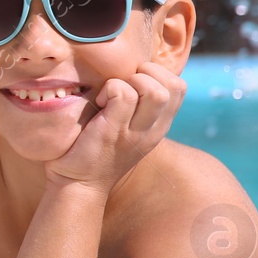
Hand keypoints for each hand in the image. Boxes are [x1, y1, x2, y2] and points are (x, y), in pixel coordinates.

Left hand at [44, 62, 185, 192]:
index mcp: (159, 126)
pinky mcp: (113, 132)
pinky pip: (122, 93)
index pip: (179, 87)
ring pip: (155, 91)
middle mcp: (153, 130)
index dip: (158, 73)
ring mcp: (135, 132)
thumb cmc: (95, 150)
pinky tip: (97, 103)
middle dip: (147, 72)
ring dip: (129, 81)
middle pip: (175, 85)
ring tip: (110, 95)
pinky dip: (108, 89)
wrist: (78, 185)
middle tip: (123, 84)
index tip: (132, 82)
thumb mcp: (127, 129)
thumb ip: (136, 107)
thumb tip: (130, 73)